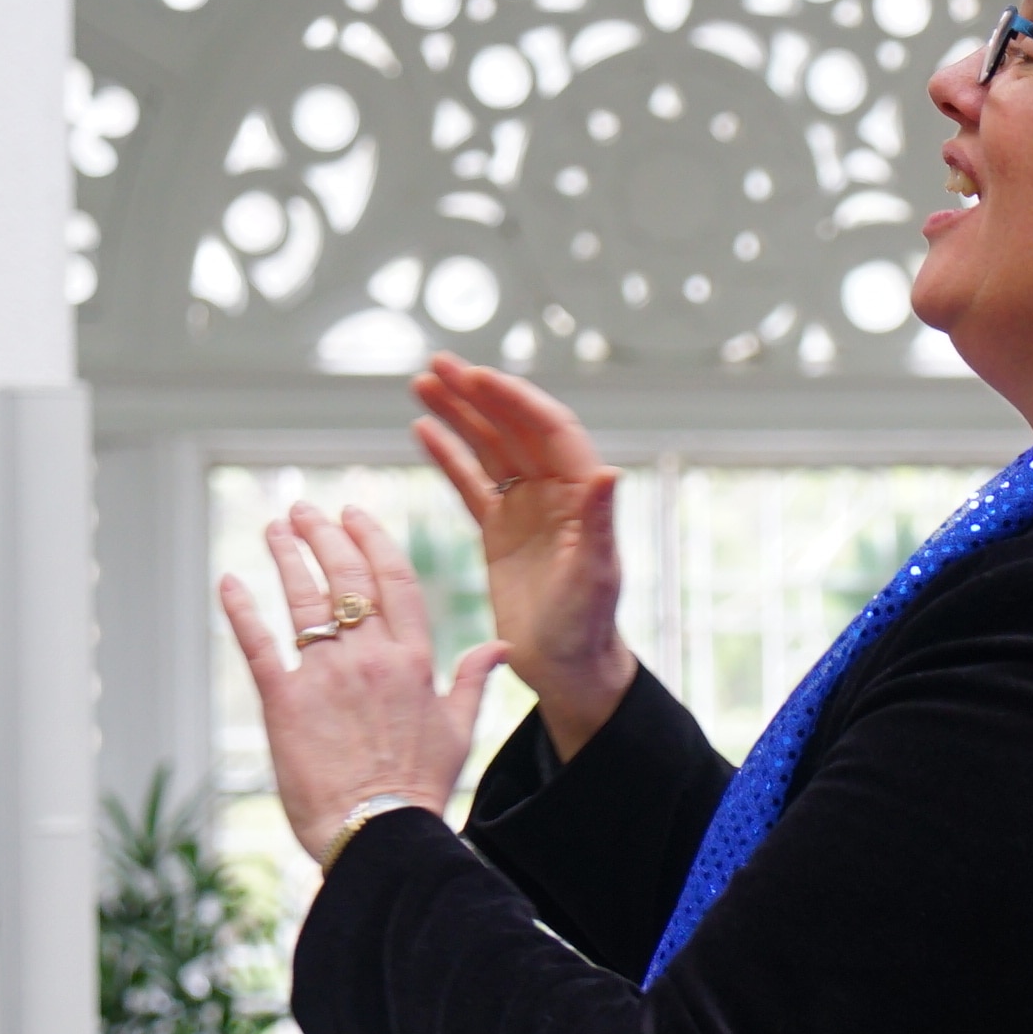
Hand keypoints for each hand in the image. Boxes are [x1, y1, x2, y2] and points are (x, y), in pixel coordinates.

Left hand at [217, 501, 508, 866]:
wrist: (379, 832)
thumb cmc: (419, 788)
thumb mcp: (458, 731)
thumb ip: (473, 681)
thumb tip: (500, 648)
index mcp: (414, 661)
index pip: (394, 580)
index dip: (372, 540)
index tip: (354, 515)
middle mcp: (371, 658)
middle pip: (346, 577)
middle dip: (323, 535)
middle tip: (304, 511)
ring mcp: (326, 675)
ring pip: (304, 599)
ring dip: (286, 557)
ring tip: (274, 529)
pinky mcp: (285, 700)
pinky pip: (260, 642)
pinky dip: (241, 609)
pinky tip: (230, 582)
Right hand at [409, 359, 634, 755]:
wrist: (567, 668)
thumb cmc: (587, 628)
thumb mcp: (593, 576)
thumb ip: (599, 523)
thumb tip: (610, 471)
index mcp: (581, 495)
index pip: (549, 429)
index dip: (515, 400)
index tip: (477, 377)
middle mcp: (555, 492)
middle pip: (514, 427)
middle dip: (477, 395)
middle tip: (436, 365)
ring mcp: (525, 508)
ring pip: (489, 447)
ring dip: (458, 414)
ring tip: (422, 383)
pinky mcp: (500, 530)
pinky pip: (471, 482)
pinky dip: (448, 455)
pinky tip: (422, 428)